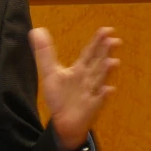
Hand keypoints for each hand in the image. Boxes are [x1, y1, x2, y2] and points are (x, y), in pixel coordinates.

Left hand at [29, 27, 120, 150]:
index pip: (89, 53)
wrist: (63, 121)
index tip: (106, 30)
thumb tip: (36, 30)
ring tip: (113, 62)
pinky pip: (98, 101)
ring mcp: (91, 92)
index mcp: (80, 69)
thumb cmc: (60, 95)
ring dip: (106, 72)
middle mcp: (88, 78)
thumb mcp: (50, 72)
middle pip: (97, 63)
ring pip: (99, 80)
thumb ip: (45, 52)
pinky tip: (108, 90)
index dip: (97, 42)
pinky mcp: (90, 107)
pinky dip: (103, 95)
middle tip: (114, 40)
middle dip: (105, 52)